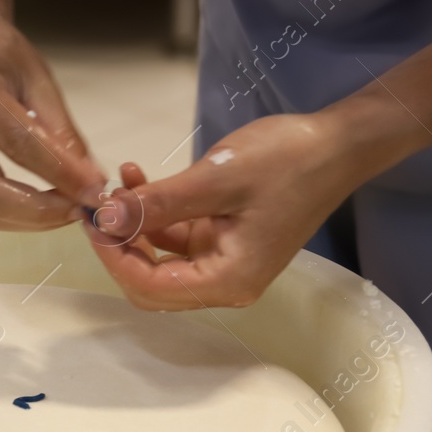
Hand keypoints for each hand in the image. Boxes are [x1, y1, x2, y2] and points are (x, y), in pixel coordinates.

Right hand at [0, 7, 105, 229]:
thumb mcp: (38, 80)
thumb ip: (62, 132)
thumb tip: (91, 180)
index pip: (20, 146)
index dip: (62, 175)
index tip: (96, 192)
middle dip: (41, 213)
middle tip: (80, 211)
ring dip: (28, 220)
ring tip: (66, 208)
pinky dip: (12, 214)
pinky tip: (41, 205)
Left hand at [86, 113, 366, 309]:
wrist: (337, 144)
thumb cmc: (288, 161)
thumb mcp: (215, 179)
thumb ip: (157, 203)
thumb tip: (105, 218)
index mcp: (229, 281)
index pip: (150, 287)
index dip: (114, 256)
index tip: (94, 219)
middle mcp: (225, 283)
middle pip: (149, 283)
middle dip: (119, 245)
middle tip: (99, 205)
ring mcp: (224, 262)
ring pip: (158, 259)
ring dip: (133, 223)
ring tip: (119, 180)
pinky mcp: (222, 240)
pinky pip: (175, 237)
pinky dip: (154, 212)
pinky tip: (139, 178)